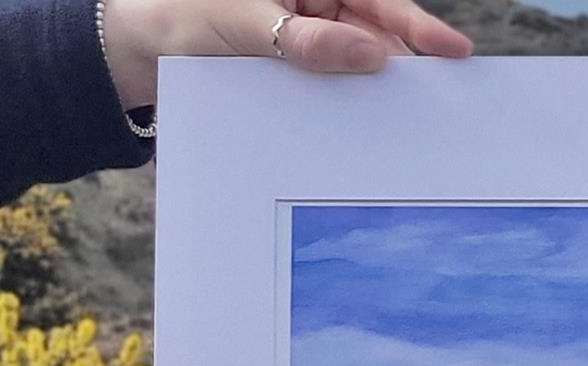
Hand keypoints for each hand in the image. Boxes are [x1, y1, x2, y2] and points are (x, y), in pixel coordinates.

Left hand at [101, 0, 473, 109]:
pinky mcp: (296, 75)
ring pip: (357, 68)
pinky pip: (331, 91)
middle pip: (377, 36)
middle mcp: (316, 7)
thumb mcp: (243, 24)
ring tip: (402, 123)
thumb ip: (305, 40)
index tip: (454, 50)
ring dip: (374, 93)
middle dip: (404, 66)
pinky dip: (346, 108)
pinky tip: (361, 130)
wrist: (134, 52)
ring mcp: (308, 42)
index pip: (378, 2)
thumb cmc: (182, 19)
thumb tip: (370, 55)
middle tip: (436, 102)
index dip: (419, 26)